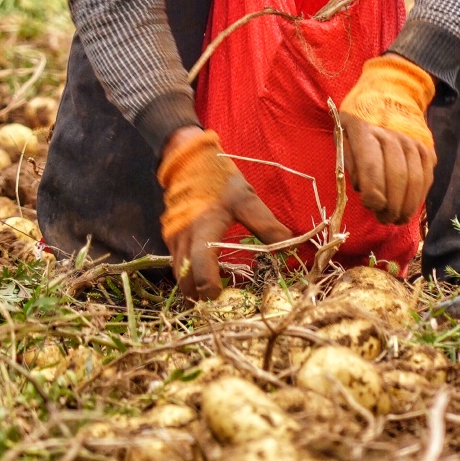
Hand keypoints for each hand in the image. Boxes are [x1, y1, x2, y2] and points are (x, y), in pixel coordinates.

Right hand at [158, 128, 291, 299]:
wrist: (187, 160)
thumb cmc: (217, 179)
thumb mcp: (245, 198)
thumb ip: (265, 224)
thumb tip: (288, 246)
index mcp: (202, 228)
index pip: (200, 266)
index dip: (209, 285)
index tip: (221, 295)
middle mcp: (182, 238)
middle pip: (184, 278)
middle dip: (199, 293)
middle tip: (220, 299)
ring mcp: (173, 239)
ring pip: (178, 273)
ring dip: (193, 284)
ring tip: (216, 286)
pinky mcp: (171, 237)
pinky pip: (177, 262)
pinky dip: (190, 272)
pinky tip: (209, 270)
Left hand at [339, 54, 436, 225]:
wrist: (392, 91)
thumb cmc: (361, 116)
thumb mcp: (343, 130)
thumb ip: (349, 160)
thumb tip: (361, 187)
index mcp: (366, 132)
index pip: (372, 169)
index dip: (372, 194)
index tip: (370, 206)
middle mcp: (393, 136)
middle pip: (396, 179)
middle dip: (390, 206)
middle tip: (384, 219)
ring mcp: (413, 141)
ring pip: (414, 181)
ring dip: (406, 206)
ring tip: (397, 218)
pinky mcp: (427, 147)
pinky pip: (426, 177)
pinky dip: (419, 196)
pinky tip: (410, 206)